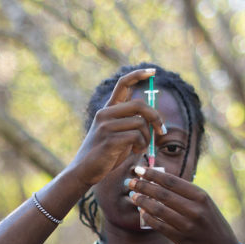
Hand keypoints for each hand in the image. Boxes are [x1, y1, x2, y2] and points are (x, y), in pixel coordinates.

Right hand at [62, 68, 164, 188]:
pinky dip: (141, 145)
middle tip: (161, 131)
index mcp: (107, 110)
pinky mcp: (109, 139)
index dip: (138, 75)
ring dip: (147, 137)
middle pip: (139, 104)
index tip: (153, 71)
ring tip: (140, 147)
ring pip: (140, 123)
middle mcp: (105, 114)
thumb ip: (132, 123)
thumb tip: (155, 118)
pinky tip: (135, 152)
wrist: (84, 171)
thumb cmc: (104, 155)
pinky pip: (136, 136)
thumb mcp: (118, 134)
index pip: (123, 84)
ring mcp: (106, 126)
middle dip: (156, 117)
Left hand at [127, 166, 239, 243]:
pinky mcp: (181, 238)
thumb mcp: (204, 203)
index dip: (153, 174)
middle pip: (162, 194)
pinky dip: (148, 218)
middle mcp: (195, 209)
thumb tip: (158, 181)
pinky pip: (159, 226)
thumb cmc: (210, 222)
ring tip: (134, 196)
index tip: (139, 169)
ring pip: (158, 210)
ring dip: (142, 202)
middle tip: (131, 182)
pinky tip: (142, 212)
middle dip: (143, 186)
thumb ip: (185, 193)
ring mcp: (187, 225)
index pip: (172, 181)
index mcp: (201, 196)